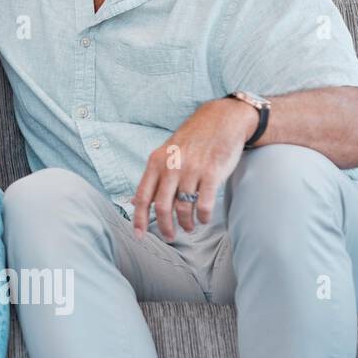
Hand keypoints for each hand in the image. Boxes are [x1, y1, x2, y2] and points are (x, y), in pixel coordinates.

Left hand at [131, 97, 258, 240]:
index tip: (138, 235)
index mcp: (155, 162)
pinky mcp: (212, 173)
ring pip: (184, 208)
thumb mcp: (166, 154)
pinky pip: (204, 204)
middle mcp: (171, 166)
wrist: (221, 120)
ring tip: (189, 227)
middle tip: (170, 236)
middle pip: (162, 207)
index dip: (139, 219)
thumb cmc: (192, 140)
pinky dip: (203, 217)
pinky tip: (204, 219)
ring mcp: (192, 170)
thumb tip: (136, 203)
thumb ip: (154, 177)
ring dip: (186, 223)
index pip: (142, 197)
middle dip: (165, 227)